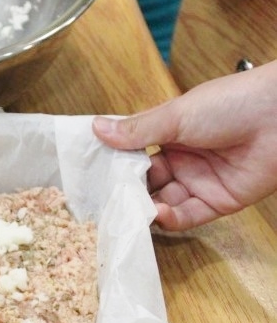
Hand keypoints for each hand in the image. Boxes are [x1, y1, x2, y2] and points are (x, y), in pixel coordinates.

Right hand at [92, 63, 276, 230]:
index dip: (116, 165)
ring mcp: (199, 182)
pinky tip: (155, 214)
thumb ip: (137, 130)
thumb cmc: (231, 104)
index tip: (93, 175)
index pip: (135, 155)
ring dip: (146, 208)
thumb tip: (97, 128)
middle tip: (105, 201)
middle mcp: (182, 160)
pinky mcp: (217, 203)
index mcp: (170, 134)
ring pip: (163, 202)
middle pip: (146, 183)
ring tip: (128, 211)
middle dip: (127, 192)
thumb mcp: (176, 115)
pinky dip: (169, 219)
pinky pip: (187, 217)